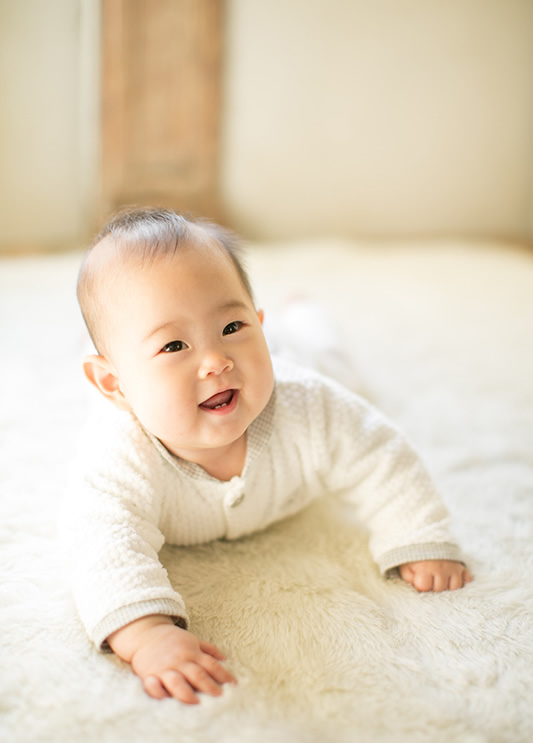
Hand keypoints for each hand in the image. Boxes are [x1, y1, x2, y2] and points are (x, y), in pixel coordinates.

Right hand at [108, 615, 236, 703]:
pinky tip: (166, 700)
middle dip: (209, 686)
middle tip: (220, 697)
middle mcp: (180, 660)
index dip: (223, 675)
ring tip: (197, 703)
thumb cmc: (172, 640)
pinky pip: (154, 686)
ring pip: (178, 682)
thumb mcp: (192, 640)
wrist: (146, 634)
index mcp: (192, 652)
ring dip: (188, 693)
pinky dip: (159, 693)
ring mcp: (165, 668)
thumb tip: (225, 659)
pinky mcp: (150, 675)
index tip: (233, 685)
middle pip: (197, 674)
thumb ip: (208, 650)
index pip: (211, 664)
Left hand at [399, 559, 472, 591]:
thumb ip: (409, 577)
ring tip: (441, 579)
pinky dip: (462, 580)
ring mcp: (453, 567)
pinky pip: (467, 578)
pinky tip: (453, 578)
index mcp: (425, 568)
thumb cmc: (415, 554)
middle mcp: (441, 568)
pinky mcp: (461, 565)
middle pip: (440, 589)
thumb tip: (418, 587)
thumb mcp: (406, 564)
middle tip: (430, 578)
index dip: (421, 585)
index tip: (419, 579)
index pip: (424, 587)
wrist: (427, 536)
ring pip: (455, 586)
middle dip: (434, 586)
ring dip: (448, 585)